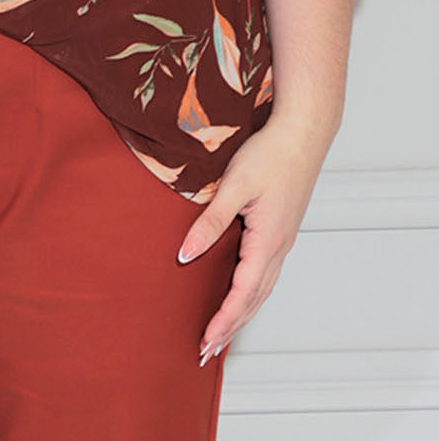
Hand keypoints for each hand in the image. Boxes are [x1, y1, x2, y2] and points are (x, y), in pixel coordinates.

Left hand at [178, 115, 330, 361]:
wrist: (302, 134)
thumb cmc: (269, 155)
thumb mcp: (234, 187)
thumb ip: (210, 222)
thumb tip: (185, 254)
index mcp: (267, 241)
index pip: (242, 294)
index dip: (222, 321)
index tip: (204, 342)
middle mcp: (278, 248)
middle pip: (254, 301)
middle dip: (231, 329)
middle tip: (207, 352)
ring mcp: (283, 240)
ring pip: (262, 290)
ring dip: (242, 315)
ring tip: (222, 334)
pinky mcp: (281, 230)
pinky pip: (266, 274)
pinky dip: (252, 295)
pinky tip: (242, 296)